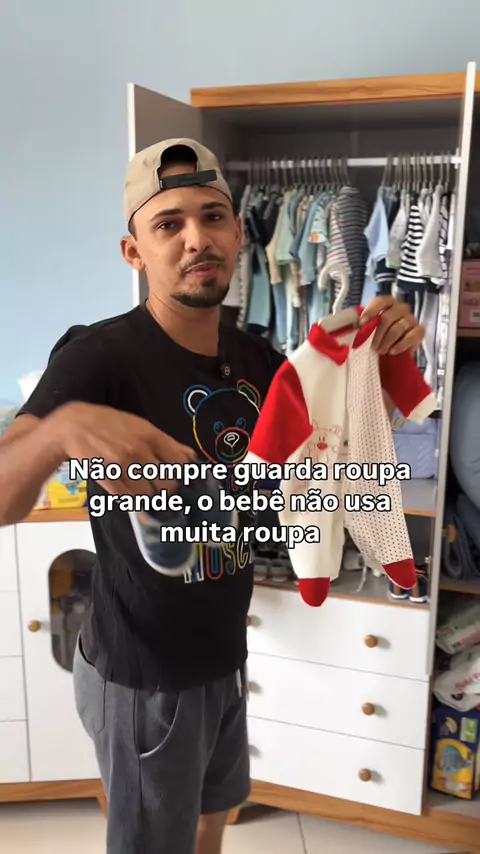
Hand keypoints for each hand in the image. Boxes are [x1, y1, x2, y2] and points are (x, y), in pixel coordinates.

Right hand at [51, 402, 195, 495]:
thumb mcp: (141, 425)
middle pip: (166, 484)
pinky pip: (127, 499)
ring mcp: (123, 466)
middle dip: (165, 489)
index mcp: (151, 436)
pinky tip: (128, 491)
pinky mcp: (107, 479)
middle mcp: (139, 451)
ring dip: (147, 496)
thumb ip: (167, 442)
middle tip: (158, 486)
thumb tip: (191, 457)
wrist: (74, 426)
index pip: (179, 464)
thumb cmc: (111, 424)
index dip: (180, 474)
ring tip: (140, 487)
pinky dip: (131, 500)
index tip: (176, 476)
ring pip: (148, 495)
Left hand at [359, 296, 424, 355]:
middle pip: (388, 317)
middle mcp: (401, 308)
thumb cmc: (380, 337)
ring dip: (386, 342)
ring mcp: (411, 319)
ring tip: (381, 350)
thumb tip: (351, 326)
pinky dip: (400, 345)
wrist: (393, 351)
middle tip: (372, 346)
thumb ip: (362, 325)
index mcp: (388, 303)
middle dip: (377, 334)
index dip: (371, 311)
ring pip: (397, 328)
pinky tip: (392, 351)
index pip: (380, 301)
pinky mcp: (419, 331)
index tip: (362, 324)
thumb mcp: (369, 330)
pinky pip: (411, 337)